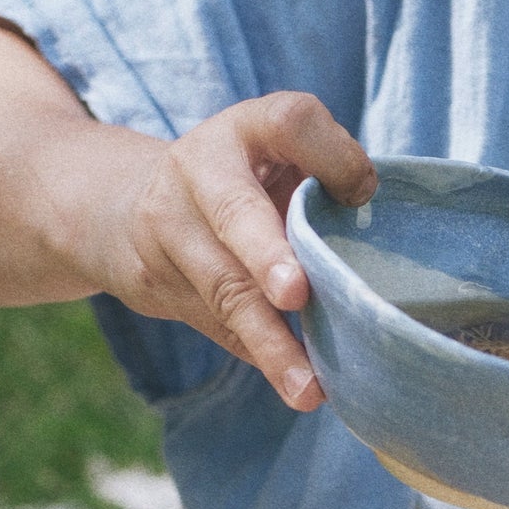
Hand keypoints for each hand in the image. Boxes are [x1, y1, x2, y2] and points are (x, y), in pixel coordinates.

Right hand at [91, 92, 375, 410]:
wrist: (127, 205)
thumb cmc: (244, 181)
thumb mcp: (278, 158)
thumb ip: (325, 183)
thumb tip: (381, 250)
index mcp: (246, 128)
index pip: (289, 122)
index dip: (332, 155)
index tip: (363, 193)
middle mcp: (199, 169)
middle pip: (234, 212)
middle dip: (265, 253)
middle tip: (296, 293)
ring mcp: (168, 228)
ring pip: (225, 290)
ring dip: (270, 342)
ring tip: (307, 387)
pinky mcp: (157, 284)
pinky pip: (218, 327)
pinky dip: (262, 358)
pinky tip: (297, 385)